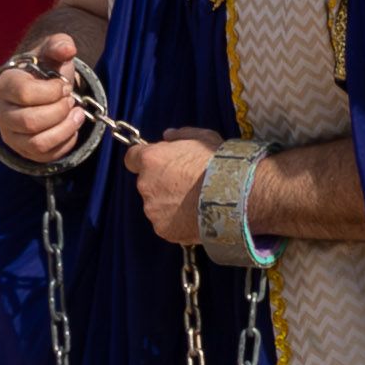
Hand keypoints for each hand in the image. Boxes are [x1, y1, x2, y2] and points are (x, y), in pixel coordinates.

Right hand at [0, 35, 88, 170]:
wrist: (44, 87)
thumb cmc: (45, 69)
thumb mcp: (52, 51)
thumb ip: (59, 45)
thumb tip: (67, 49)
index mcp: (4, 84)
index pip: (25, 93)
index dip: (52, 90)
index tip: (64, 85)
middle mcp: (0, 112)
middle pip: (30, 122)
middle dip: (59, 110)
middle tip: (70, 99)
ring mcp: (10, 134)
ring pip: (37, 143)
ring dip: (65, 128)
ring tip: (76, 113)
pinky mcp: (23, 150)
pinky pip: (46, 155)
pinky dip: (65, 142)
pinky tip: (71, 126)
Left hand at [129, 131, 223, 247]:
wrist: (233, 195)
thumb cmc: (218, 162)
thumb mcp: (203, 137)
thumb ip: (180, 135)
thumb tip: (167, 135)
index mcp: (151, 160)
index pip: (131, 158)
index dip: (144, 160)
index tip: (157, 162)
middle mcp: (145, 185)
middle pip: (147, 183)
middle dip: (161, 182)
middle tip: (186, 183)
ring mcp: (153, 209)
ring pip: (156, 204)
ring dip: (169, 202)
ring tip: (194, 202)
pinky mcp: (163, 229)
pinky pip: (166, 223)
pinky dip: (177, 220)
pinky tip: (196, 215)